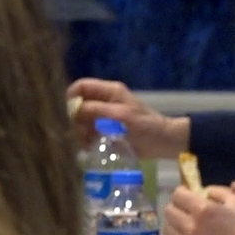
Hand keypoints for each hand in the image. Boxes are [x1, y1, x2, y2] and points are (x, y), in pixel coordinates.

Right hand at [67, 78, 189, 158]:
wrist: (164, 142)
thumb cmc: (146, 126)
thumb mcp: (122, 116)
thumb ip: (98, 111)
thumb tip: (75, 109)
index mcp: (110, 91)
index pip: (82, 86)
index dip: (72, 98)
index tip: (70, 115)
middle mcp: (105, 101)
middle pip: (79, 104)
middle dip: (76, 119)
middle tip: (81, 133)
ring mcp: (106, 115)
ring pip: (82, 120)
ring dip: (81, 131)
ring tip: (87, 144)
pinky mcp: (107, 129)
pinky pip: (89, 131)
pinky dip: (87, 139)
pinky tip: (90, 147)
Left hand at [164, 185, 234, 234]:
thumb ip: (220, 192)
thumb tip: (206, 191)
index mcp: (203, 209)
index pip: (177, 195)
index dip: (181, 192)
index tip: (185, 193)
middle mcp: (190, 226)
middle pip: (169, 212)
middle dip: (176, 207)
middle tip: (184, 210)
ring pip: (168, 230)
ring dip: (174, 225)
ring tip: (184, 226)